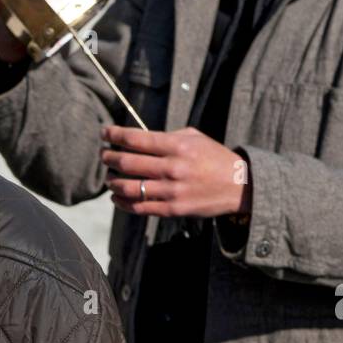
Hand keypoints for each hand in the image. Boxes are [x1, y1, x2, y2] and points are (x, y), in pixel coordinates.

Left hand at [101, 124, 251, 218]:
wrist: (238, 186)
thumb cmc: (214, 158)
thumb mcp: (194, 138)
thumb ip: (166, 137)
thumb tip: (137, 138)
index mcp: (177, 146)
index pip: (136, 138)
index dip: (114, 135)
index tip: (104, 132)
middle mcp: (172, 167)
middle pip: (127, 162)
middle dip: (109, 158)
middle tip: (104, 156)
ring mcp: (171, 191)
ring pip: (128, 187)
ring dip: (112, 182)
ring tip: (109, 178)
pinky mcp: (172, 209)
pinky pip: (138, 207)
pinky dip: (122, 202)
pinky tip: (116, 197)